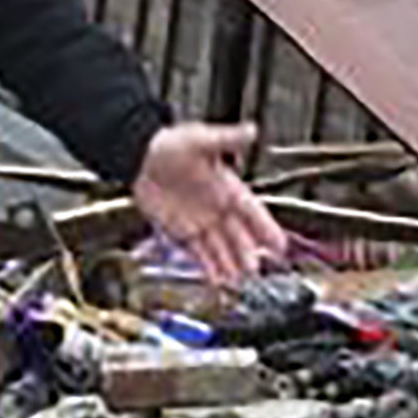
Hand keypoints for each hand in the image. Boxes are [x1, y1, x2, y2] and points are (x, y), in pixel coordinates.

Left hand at [133, 120, 289, 280]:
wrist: (137, 155)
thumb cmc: (169, 145)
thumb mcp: (200, 140)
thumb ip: (227, 140)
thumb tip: (252, 131)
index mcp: (228, 188)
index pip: (253, 212)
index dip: (267, 229)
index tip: (280, 245)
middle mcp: (218, 208)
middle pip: (239, 237)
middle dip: (248, 255)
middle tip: (256, 274)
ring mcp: (201, 221)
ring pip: (221, 249)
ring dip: (230, 267)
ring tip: (239, 286)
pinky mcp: (182, 231)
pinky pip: (199, 253)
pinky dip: (209, 267)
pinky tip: (216, 281)